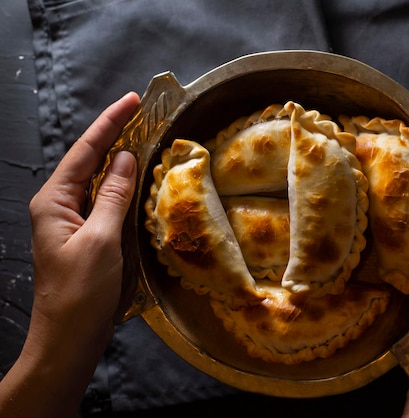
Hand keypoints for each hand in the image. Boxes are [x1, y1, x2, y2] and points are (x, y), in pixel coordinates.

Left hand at [0, 92, 139, 417]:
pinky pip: (105, 202)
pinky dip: (123, 186)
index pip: (84, 151)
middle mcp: (59, 207)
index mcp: (54, 202)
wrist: (68, 341)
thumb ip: (112, 196)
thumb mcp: (100, 240)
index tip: (132, 100)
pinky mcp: (87, 238)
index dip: (109, 123)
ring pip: (97, 180)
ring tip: (144, 136)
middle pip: (88, 161)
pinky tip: (138, 180)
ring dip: (119, 159)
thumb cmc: (80, 294)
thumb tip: (125, 159)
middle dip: (113, 134)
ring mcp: (73, 223)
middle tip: (142, 112)